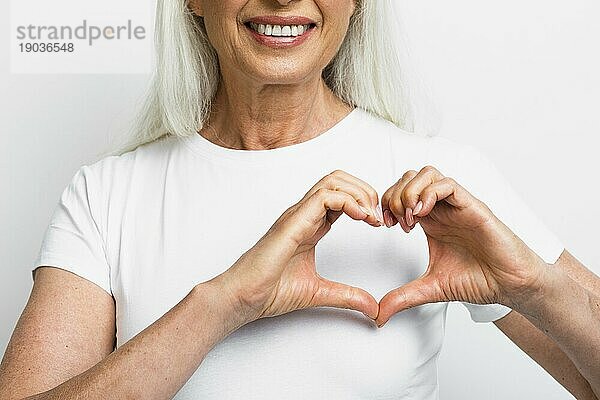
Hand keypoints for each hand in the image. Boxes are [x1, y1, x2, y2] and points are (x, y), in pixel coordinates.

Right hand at [212, 170, 384, 327]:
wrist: (244, 298)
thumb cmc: (270, 291)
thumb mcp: (320, 292)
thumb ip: (347, 296)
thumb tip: (372, 307)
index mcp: (310, 225)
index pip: (340, 196)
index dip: (363, 203)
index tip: (378, 223)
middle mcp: (304, 214)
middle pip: (338, 180)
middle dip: (364, 191)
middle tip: (378, 216)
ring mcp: (297, 215)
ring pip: (333, 181)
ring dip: (359, 193)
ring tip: (371, 216)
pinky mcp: (293, 222)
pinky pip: (324, 196)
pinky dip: (348, 201)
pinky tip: (360, 218)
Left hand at [376, 166, 548, 326]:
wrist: (510, 286)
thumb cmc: (480, 280)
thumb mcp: (430, 288)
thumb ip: (403, 297)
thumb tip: (379, 315)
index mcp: (430, 221)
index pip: (400, 194)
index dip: (386, 204)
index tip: (386, 226)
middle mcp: (442, 209)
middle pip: (409, 178)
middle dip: (394, 195)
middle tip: (398, 222)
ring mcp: (457, 206)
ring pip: (427, 174)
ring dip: (410, 192)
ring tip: (410, 218)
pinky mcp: (473, 207)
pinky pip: (447, 184)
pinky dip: (429, 193)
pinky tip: (423, 215)